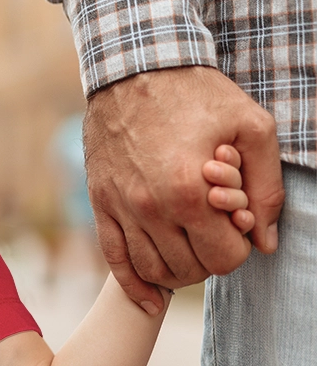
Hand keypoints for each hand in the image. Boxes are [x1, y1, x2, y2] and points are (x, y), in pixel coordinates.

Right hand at [84, 66, 283, 313]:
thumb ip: (266, 188)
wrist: (134, 67)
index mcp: (189, 192)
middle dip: (210, 258)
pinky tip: (151, 298)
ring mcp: (121, 207)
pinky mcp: (100, 202)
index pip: (224, 258)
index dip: (238, 247)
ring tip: (190, 247)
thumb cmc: (197, 94)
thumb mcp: (252, 127)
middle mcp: (150, 207)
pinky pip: (114, 259)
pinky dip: (134, 286)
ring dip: (178, 271)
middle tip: (215, 232)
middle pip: (189, 269)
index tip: (237, 224)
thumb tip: (263, 240)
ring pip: (153, 270)